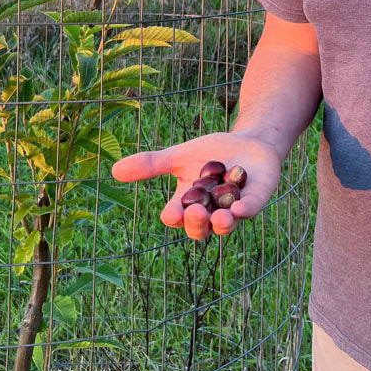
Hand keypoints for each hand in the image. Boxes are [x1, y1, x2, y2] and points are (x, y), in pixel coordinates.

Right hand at [111, 132, 282, 240]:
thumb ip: (151, 164)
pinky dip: (245, 210)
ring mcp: (234, 209)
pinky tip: (241, 208)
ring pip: (225, 225)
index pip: (177, 217)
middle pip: (199, 229)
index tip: (171, 212)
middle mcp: (210, 213)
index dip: (174, 217)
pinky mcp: (256, 200)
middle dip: (196, 223)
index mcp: (188, 205)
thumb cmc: (210, 153)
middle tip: (195, 211)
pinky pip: (251, 209)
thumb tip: (115, 170)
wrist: (247, 141)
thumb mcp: (178, 156)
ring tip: (219, 217)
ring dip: (221, 223)